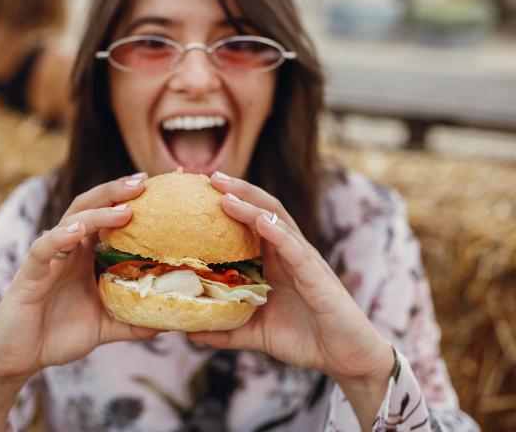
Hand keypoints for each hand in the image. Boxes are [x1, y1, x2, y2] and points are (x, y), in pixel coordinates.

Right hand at [0, 173, 160, 381]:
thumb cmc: (59, 335)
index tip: (155, 187)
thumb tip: (170, 322)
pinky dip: (60, 237)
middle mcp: (68, 250)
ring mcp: (48, 259)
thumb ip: (134, 321)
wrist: (19, 360)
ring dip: (98, 212)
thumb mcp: (105, 326)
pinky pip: (43, 250)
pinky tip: (78, 230)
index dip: (127, 199)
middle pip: (90, 207)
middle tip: (142, 182)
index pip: (107, 217)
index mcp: (85, 255)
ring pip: (71, 222)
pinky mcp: (29, 275)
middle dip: (115, 192)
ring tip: (125, 209)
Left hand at [188, 173, 393, 424]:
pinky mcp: (317, 275)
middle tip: (209, 176)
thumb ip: (226, 330)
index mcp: (275, 261)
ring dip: (251, 203)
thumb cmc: (304, 338)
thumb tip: (190, 332)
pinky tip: (260, 221)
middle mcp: (289, 254)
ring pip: (277, 221)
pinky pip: (295, 248)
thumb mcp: (256, 333)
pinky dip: (278, 232)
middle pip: (263, 210)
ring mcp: (304, 261)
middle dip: (237, 191)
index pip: (250, 223)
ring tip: (225, 191)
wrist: (345, 358)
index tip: (198, 192)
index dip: (228, 205)